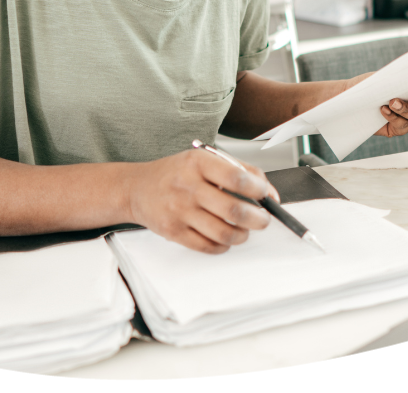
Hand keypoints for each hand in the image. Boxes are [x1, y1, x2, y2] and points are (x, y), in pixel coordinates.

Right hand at [126, 149, 278, 253]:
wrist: (137, 188)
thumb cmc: (176, 173)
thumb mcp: (206, 160)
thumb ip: (241, 171)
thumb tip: (270, 193)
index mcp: (198, 163)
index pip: (237, 178)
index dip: (259, 190)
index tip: (265, 195)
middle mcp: (187, 186)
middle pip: (234, 210)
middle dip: (257, 219)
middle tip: (263, 220)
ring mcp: (179, 211)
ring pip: (223, 233)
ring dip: (242, 235)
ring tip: (244, 230)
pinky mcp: (173, 231)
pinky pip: (207, 246)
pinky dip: (223, 246)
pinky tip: (224, 238)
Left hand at [342, 71, 407, 138]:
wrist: (351, 100)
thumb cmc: (369, 85)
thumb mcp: (382, 77)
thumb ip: (397, 76)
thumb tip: (407, 75)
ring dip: (405, 108)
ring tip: (392, 102)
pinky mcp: (399, 128)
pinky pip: (403, 125)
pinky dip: (393, 117)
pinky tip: (383, 110)